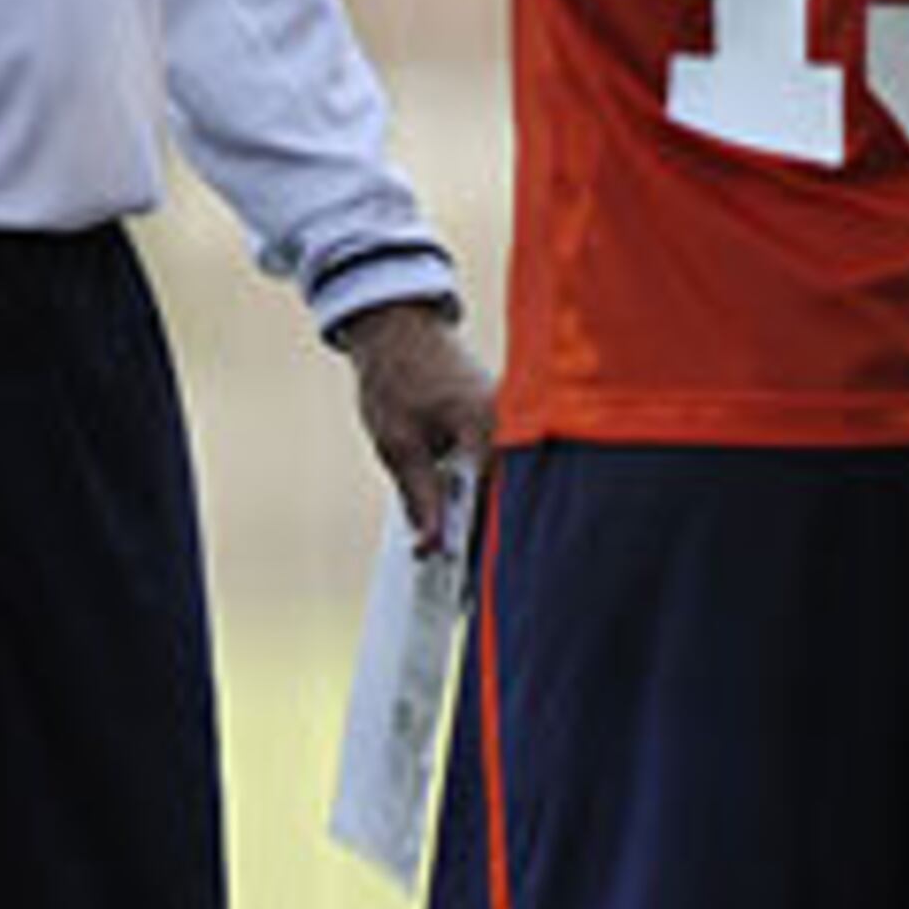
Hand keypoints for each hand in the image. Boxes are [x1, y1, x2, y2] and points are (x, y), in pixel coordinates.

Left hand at [337, 299, 494, 553]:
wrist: (397, 327)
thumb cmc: (396, 378)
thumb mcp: (398, 444)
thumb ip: (420, 497)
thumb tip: (431, 545)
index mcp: (487, 426)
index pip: (493, 500)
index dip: (477, 542)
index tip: (463, 581)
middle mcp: (512, 422)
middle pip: (508, 495)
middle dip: (484, 533)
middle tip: (461, 577)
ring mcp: (512, 419)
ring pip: (506, 482)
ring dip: (484, 511)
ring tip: (460, 548)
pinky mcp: (505, 420)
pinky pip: (501, 465)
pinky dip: (482, 489)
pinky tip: (464, 512)